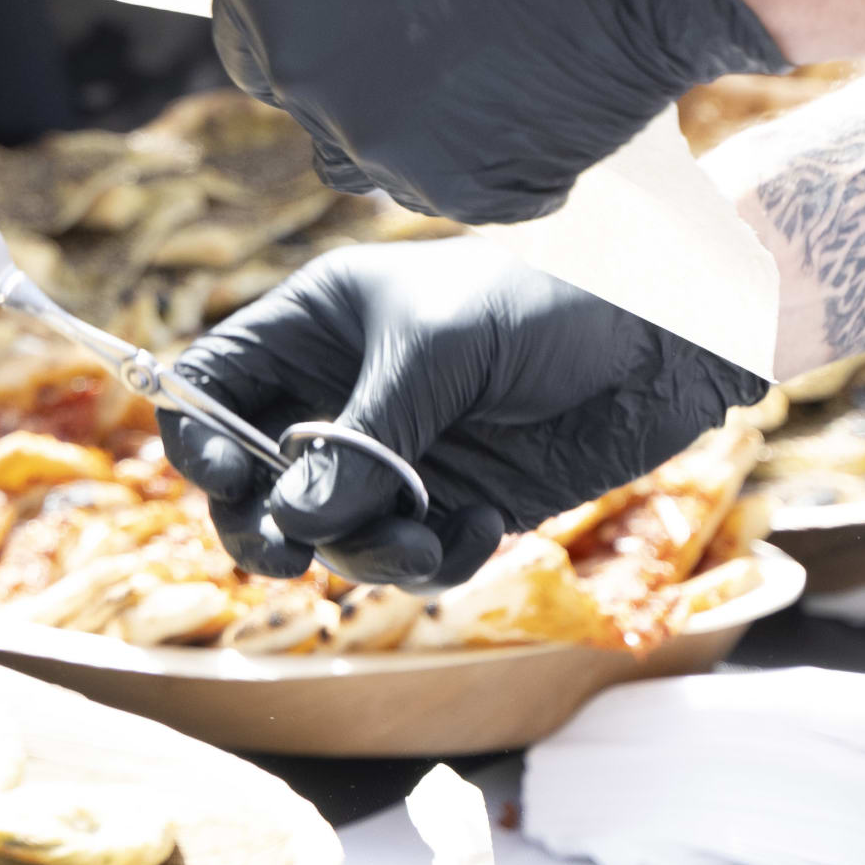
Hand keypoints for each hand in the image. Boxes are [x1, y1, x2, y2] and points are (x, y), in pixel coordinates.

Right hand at [158, 241, 735, 587]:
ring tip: (424, 541)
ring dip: (365, 553)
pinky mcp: (451, 506)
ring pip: (331, 536)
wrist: (664, 341)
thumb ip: (365, 437)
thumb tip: (296, 521)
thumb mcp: (439, 351)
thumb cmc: (544, 303)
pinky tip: (483, 525)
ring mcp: (395, 457)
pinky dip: (434, 561)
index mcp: (313, 329)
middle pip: (253, 481)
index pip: (214, 384)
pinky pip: (407, 561)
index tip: (232, 481)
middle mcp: (340, 396)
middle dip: (266, 525)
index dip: (200, 437)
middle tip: (291, 555)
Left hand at [209, 0, 782, 219]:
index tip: (358, 28)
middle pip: (308, 105)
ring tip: (497, 71)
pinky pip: (460, 192)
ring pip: (376, 163)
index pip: (249, 38)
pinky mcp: (453, 192)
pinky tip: (542, 98)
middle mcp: (297, 63)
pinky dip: (499, 160)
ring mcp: (372, 137)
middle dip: (359, 83)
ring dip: (421, 133)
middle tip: (440, 49)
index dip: (307, 32)